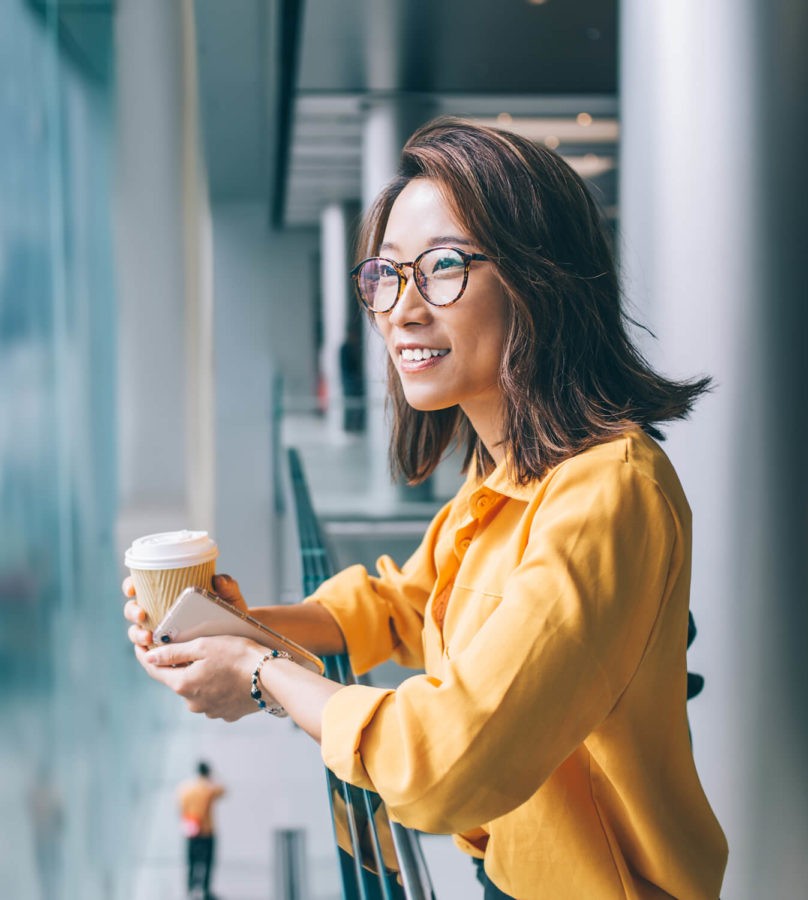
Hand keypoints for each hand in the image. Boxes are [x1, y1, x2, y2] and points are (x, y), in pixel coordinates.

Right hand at [122, 572, 247, 649]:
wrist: (240, 637)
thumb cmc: (231, 613)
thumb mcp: (230, 599)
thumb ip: (228, 587)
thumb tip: (218, 580)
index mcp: (169, 593)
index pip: (143, 586)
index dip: (131, 585)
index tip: (133, 589)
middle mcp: (160, 612)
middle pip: (134, 610)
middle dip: (132, 612)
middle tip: (142, 615)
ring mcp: (162, 632)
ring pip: (138, 632)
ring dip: (137, 634)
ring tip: (149, 637)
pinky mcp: (167, 651)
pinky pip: (150, 653)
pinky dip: (146, 654)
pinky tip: (152, 654)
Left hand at [136, 634, 265, 720]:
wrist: (271, 678)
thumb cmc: (239, 656)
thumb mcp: (204, 646)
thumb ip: (174, 652)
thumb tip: (149, 657)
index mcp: (183, 684)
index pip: (154, 670)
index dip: (145, 656)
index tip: (141, 645)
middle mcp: (192, 703)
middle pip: (177, 680)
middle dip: (180, 665)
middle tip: (192, 647)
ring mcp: (209, 711)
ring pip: (197, 690)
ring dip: (200, 676)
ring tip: (218, 660)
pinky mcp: (226, 714)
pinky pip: (214, 698)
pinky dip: (216, 687)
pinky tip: (229, 675)